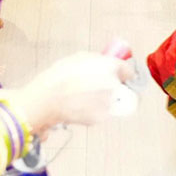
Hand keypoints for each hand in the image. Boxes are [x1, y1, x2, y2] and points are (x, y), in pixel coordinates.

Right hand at [20, 52, 134, 127]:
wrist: (47, 100)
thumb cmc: (59, 77)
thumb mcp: (78, 58)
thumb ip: (97, 60)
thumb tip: (106, 63)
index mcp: (110, 67)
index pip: (128, 71)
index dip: (123, 73)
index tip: (121, 76)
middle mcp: (113, 85)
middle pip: (120, 86)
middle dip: (111, 86)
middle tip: (95, 86)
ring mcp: (108, 103)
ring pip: (111, 100)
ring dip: (103, 98)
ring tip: (84, 97)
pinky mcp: (102, 117)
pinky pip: (103, 111)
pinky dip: (95, 109)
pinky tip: (81, 105)